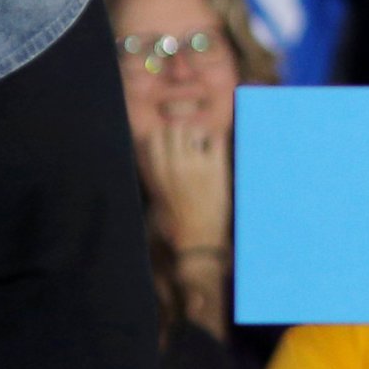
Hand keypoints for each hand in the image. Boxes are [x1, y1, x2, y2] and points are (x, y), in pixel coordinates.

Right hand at [139, 120, 232, 252]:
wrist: (199, 241)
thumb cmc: (174, 225)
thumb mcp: (156, 198)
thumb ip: (154, 175)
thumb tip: (153, 158)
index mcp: (157, 172)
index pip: (155, 136)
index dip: (164, 136)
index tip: (171, 143)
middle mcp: (174, 165)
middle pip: (175, 127)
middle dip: (182, 133)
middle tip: (190, 145)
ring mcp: (195, 165)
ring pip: (195, 130)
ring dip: (199, 136)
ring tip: (202, 149)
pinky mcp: (215, 168)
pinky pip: (216, 139)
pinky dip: (215, 142)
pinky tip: (214, 153)